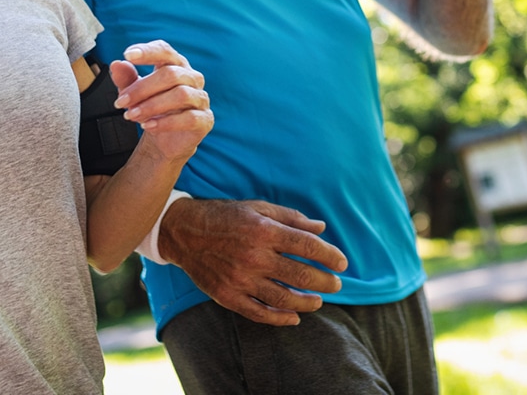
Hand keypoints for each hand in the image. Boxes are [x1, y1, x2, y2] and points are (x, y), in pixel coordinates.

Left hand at [111, 40, 211, 163]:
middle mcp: (192, 77)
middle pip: (171, 74)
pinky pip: (189, 118)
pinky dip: (165, 122)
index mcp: (176, 65)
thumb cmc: (153, 109)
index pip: (165, 51)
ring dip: (152, 105)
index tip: (128, 55)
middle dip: (142, 88)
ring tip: (131, 115)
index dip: (148, 51)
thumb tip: (117, 65)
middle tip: (121, 102)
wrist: (166, 140)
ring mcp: (201, 98)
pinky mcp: (205, 119)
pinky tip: (148, 126)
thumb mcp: (135, 94)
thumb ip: (126, 79)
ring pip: (181, 95)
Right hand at [158, 198, 348, 325]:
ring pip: (283, 299)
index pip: (307, 246)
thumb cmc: (226, 216)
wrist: (184, 232)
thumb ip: (292, 218)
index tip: (342, 263)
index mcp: (264, 231)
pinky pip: (259, 313)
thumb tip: (322, 229)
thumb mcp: (259, 208)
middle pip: (300, 275)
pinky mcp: (228, 296)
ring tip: (318, 301)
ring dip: (306, 302)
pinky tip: (294, 318)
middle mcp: (253, 256)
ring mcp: (240, 279)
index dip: (329, 256)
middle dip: (324, 281)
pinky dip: (280, 318)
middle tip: (336, 284)